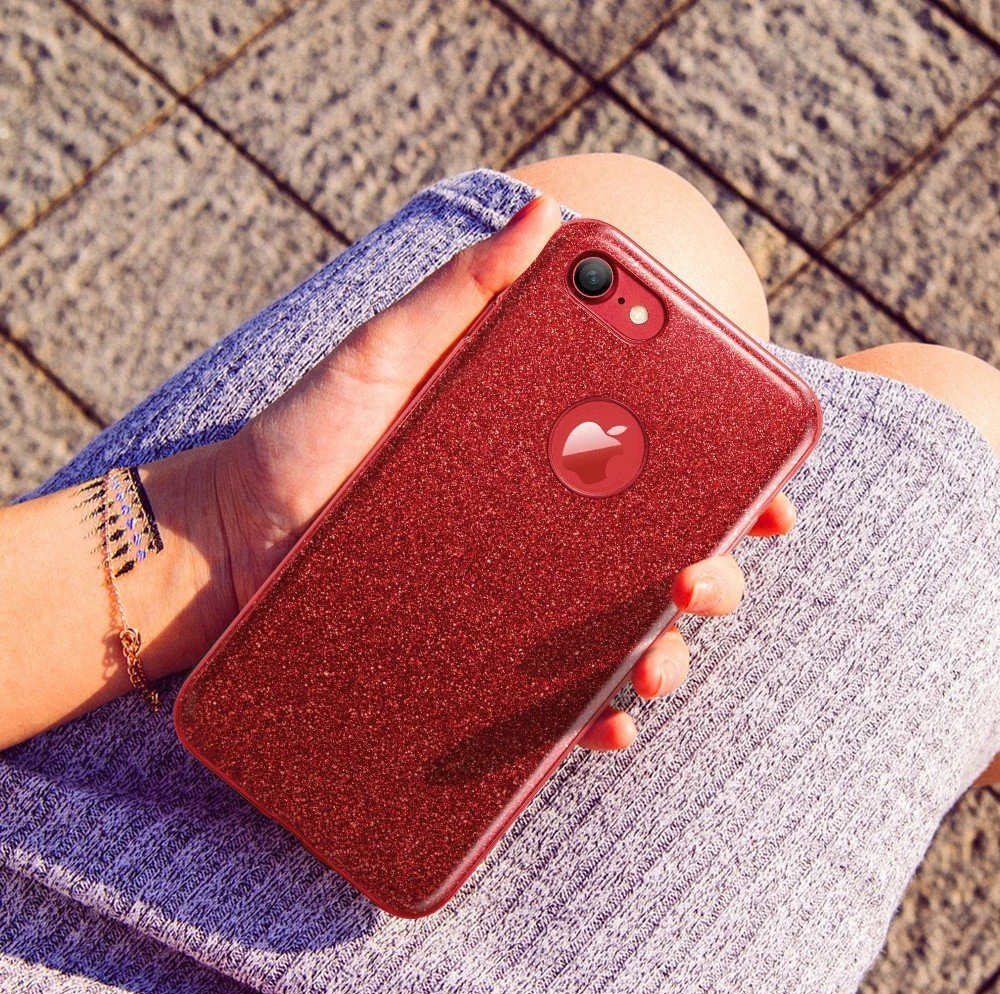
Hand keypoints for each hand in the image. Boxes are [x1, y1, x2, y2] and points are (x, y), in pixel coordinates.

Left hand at [208, 195, 795, 752]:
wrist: (229, 541)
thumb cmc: (303, 441)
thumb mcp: (381, 356)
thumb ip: (461, 293)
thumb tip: (545, 214)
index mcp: (541, 456)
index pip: (657, 468)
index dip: (729, 482)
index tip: (768, 495)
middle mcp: (543, 532)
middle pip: (661, 556)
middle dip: (713, 573)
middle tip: (697, 575)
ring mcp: (515, 602)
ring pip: (623, 634)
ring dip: (667, 655)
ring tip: (653, 662)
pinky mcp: (478, 663)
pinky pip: (554, 699)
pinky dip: (594, 717)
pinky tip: (604, 723)